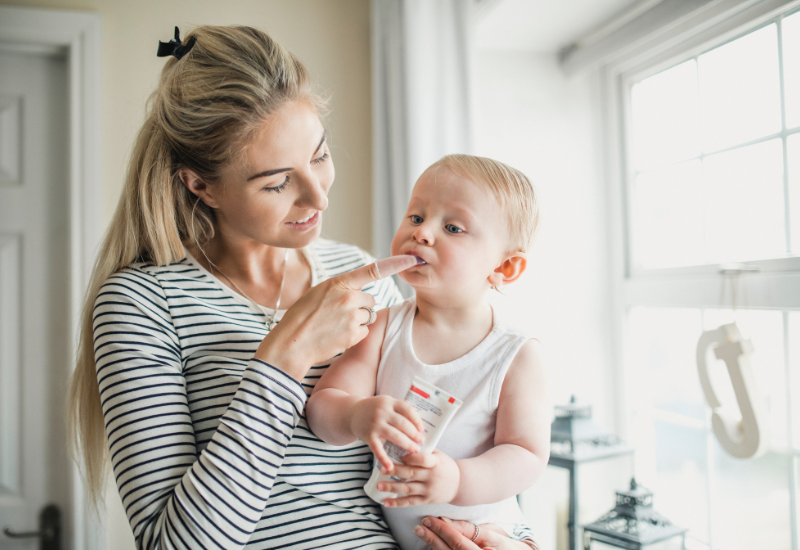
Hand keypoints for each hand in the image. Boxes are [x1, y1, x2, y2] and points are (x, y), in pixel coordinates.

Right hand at [254, 255, 416, 380]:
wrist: (292, 343)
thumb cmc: (301, 317)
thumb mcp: (318, 293)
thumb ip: (340, 289)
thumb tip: (359, 293)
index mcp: (338, 283)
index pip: (371, 270)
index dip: (394, 264)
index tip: (411, 258)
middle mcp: (348, 297)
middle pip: (370, 299)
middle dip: (360, 306)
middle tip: (339, 314)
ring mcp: (352, 316)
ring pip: (369, 316)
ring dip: (358, 321)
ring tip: (336, 326)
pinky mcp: (354, 334)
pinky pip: (365, 331)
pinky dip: (355, 335)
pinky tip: (337, 336)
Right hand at [349, 396, 423, 471]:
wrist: (351, 413)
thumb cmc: (374, 409)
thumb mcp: (386, 403)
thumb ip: (399, 410)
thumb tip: (419, 426)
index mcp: (389, 402)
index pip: (407, 409)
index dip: (417, 420)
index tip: (422, 429)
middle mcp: (382, 412)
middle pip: (403, 424)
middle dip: (414, 434)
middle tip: (421, 441)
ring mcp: (375, 424)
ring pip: (395, 436)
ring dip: (407, 444)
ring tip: (415, 450)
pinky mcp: (368, 436)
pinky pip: (378, 449)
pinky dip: (384, 459)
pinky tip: (391, 467)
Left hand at [379, 450, 459, 506]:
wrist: (459, 485)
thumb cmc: (445, 466)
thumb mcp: (439, 455)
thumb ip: (424, 450)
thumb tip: (404, 439)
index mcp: (436, 463)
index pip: (423, 459)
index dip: (411, 458)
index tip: (401, 456)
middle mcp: (432, 477)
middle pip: (411, 473)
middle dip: (395, 471)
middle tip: (383, 469)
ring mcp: (429, 490)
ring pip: (408, 489)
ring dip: (392, 487)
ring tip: (379, 486)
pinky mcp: (426, 500)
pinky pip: (409, 502)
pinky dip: (397, 502)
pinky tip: (385, 502)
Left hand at [414, 517, 534, 549]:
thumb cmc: (505, 545)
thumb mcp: (491, 535)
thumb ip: (469, 530)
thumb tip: (447, 521)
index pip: (457, 541)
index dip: (442, 530)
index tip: (429, 519)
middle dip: (432, 538)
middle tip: (419, 526)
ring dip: (432, 545)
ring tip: (422, 533)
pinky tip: (429, 545)